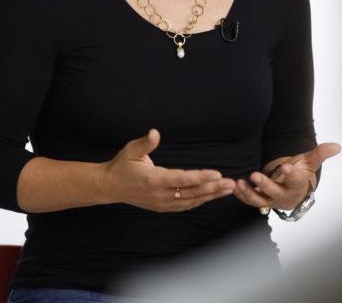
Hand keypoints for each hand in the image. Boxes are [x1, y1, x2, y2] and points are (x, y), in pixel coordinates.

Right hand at [102, 129, 234, 211]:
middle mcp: (160, 194)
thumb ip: (146, 143)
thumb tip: (155, 132)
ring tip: (228, 189)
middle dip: (213, 188)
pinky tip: (212, 195)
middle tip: (231, 183)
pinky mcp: (162, 207)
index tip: (217, 174)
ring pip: (191, 201)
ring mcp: (162, 203)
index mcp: (154, 180)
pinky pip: (185, 206)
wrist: (110, 186)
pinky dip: (200, 201)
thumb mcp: (131, 150)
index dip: (201, 177)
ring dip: (211, 196)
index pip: (183, 179)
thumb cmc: (122, 165)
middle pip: (192, 193)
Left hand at [234, 142, 341, 211]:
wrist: (292, 192)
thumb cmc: (300, 173)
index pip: (296, 179)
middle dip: (265, 184)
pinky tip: (234, 187)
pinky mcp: (260, 200)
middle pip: (275, 192)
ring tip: (239, 183)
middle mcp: (284, 193)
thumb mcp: (309, 162)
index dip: (292, 174)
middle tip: (255, 175)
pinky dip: (241, 195)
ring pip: (260, 200)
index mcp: (296, 183)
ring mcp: (271, 199)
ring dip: (248, 193)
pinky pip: (250, 201)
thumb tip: (338, 146)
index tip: (287, 167)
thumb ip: (320, 153)